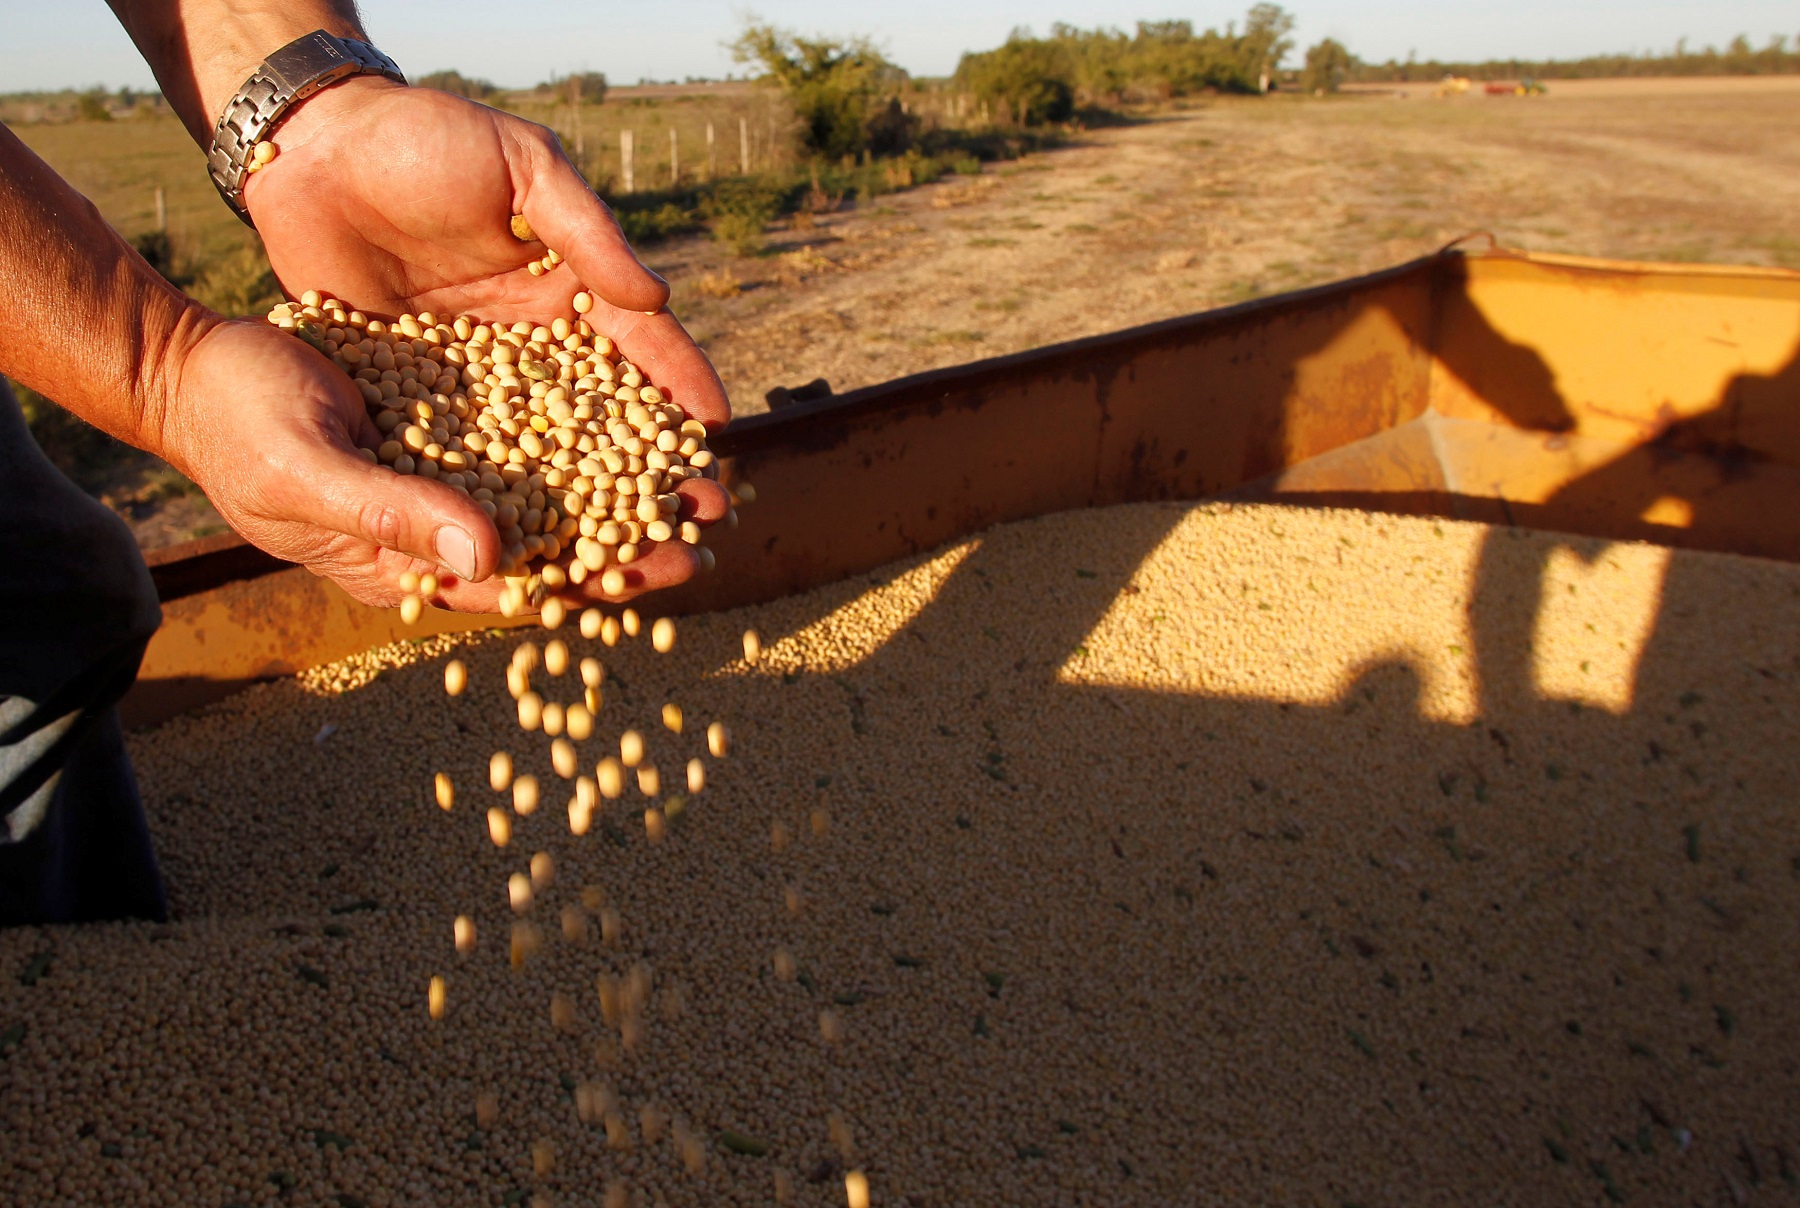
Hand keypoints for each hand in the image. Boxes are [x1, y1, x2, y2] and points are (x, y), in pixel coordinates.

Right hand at [158, 318, 723, 609]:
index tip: (671, 567)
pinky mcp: (451, 422)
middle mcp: (442, 528)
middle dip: (632, 534)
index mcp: (409, 565)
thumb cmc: (239, 429)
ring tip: (695, 466)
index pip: (525, 588)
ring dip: (620, 477)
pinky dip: (581, 421)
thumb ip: (394, 514)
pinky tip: (640, 402)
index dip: (599, 581)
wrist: (199, 365)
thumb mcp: (310, 473)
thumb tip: (491, 559)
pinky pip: (527, 427)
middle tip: (712, 520)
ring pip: (553, 486)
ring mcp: (448, 475)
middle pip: (556, 544)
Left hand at [238, 78, 731, 605]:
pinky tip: (516, 541)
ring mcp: (476, 372)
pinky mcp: (416, 393)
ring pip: (541, 444)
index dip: (681, 383)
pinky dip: (489, 494)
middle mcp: (533, 338)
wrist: (309, 150)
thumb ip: (589, 231)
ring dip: (581, 497)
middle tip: (697, 512)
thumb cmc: (425, 139)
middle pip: (604, 411)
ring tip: (622, 544)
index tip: (717, 431)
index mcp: (571, 283)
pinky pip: (462, 452)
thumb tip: (657, 300)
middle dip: (650, 462)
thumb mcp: (524, 165)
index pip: (642, 342)